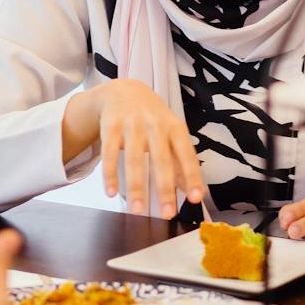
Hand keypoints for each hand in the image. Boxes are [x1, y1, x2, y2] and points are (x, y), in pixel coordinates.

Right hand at [80, 79, 205, 217]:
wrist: (123, 90)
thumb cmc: (153, 118)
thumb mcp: (171, 133)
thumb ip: (180, 161)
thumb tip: (192, 192)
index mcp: (175, 127)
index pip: (186, 154)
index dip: (192, 177)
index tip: (195, 199)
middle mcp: (155, 124)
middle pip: (161, 160)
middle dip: (164, 189)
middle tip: (167, 214)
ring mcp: (131, 124)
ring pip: (134, 159)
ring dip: (136, 187)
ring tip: (137, 211)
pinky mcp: (110, 126)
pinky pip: (109, 153)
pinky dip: (109, 174)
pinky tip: (111, 193)